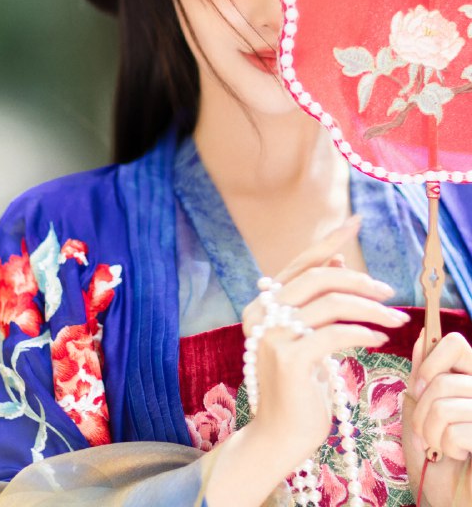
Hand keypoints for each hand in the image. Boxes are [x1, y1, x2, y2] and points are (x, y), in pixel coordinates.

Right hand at [241, 215, 409, 475]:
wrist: (278, 435)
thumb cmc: (296, 386)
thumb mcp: (305, 336)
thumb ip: (314, 300)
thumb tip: (338, 259)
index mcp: (262, 303)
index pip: (301, 262)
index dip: (330, 239)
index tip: (355, 220)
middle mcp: (261, 313)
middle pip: (320, 278)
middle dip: (361, 281)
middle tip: (388, 293)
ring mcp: (273, 335)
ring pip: (332, 303)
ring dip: (371, 309)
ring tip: (394, 320)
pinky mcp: (289, 359)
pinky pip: (336, 334)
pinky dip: (363, 333)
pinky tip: (378, 340)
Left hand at [404, 332, 471, 505]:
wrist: (450, 494)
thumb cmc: (434, 451)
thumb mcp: (420, 406)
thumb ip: (423, 373)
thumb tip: (424, 335)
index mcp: (469, 376)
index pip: (454, 342)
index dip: (430, 361)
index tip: (419, 386)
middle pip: (442, 379)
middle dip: (420, 409)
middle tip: (423, 430)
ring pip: (443, 406)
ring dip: (429, 432)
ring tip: (437, 445)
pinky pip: (456, 431)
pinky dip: (446, 447)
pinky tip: (457, 454)